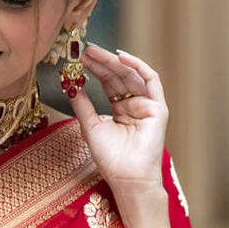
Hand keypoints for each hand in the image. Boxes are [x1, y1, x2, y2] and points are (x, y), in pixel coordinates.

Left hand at [71, 44, 167, 203]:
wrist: (127, 177)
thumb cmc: (110, 158)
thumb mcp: (90, 126)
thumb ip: (82, 105)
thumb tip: (70, 85)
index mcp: (120, 110)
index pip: (108, 83)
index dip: (95, 69)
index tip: (78, 58)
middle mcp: (135, 105)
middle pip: (118, 76)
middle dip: (102, 62)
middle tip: (84, 50)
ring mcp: (147, 105)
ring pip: (131, 75)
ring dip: (114, 61)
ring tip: (95, 52)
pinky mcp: (158, 108)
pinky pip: (151, 81)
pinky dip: (138, 66)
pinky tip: (120, 57)